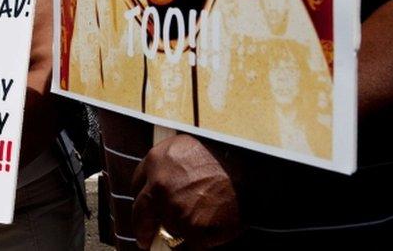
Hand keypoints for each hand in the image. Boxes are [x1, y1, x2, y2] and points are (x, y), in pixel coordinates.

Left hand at [131, 134, 242, 248]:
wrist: (256, 174)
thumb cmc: (227, 161)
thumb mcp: (190, 150)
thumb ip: (169, 166)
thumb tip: (156, 189)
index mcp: (157, 159)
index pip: (137, 185)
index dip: (142, 201)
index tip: (145, 212)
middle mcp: (159, 183)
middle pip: (140, 214)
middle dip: (143, 228)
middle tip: (146, 239)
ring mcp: (173, 208)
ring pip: (162, 231)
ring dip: (172, 234)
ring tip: (190, 230)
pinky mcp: (190, 229)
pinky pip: (181, 247)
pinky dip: (189, 245)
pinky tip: (201, 238)